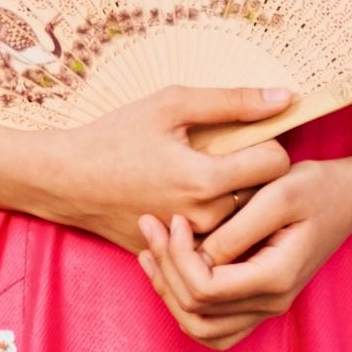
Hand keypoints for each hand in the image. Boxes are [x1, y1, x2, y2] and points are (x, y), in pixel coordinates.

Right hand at [7, 83, 303, 255]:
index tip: (247, 138)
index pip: (277, 164)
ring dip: (238, 198)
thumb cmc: (115, 136)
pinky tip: (193, 199)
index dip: (269, 144)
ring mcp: (191, 241)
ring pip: (244, 219)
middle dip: (255, 173)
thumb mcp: (171, 104)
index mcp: (205, 179)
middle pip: (265, 194)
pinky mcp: (179, 254)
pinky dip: (217, 218)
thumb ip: (232, 101)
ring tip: (211, 178)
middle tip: (229, 157)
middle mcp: (204, 217)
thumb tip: (284, 97)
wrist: (66, 181)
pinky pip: (218, 237)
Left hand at [136, 155, 351, 348]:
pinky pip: (212, 326)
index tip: (174, 218)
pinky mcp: (259, 302)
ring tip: (152, 251)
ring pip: (200, 327)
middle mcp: (272, 303)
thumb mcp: (278, 194)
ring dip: (169, 291)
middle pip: (196, 313)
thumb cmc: (316, 187)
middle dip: (165, 270)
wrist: (348, 195)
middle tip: (151, 226)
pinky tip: (170, 269)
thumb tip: (198, 256)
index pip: (205, 290)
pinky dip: (185, 303)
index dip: (178, 257)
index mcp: (276, 278)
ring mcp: (266, 308)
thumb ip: (237, 231)